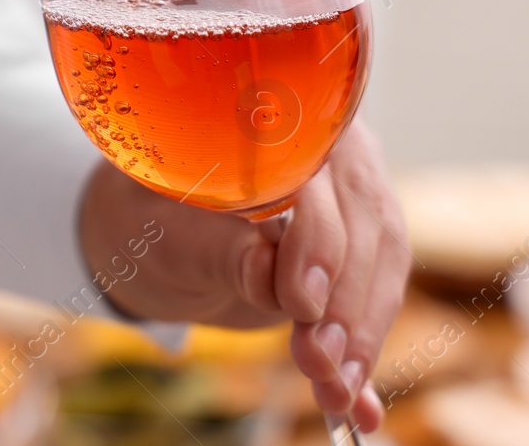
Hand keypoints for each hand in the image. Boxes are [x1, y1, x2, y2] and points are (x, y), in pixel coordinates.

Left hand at [78, 119, 408, 431]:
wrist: (151, 226)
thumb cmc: (146, 210)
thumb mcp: (163, 228)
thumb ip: (217, 245)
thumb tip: (269, 274)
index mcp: (277, 118)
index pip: (321, 172)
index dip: (319, 239)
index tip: (300, 302)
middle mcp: (327, 144)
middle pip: (365, 222)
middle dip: (346, 304)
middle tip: (319, 365)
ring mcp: (350, 190)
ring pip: (382, 260)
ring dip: (364, 334)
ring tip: (336, 393)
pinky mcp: (356, 240)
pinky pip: (377, 289)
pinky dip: (368, 349)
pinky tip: (361, 409)